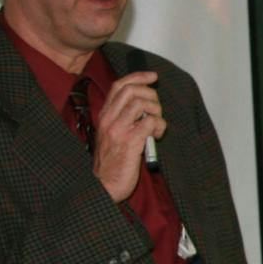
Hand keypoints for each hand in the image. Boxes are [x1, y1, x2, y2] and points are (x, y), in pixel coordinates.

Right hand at [93, 71, 165, 202]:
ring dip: (156, 111)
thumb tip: (146, 105)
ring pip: (142, 103)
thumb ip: (124, 119)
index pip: (119, 86)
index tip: (153, 77)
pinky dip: (159, 126)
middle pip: (132, 90)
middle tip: (156, 110)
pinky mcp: (129, 142)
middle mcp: (109, 119)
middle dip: (151, 95)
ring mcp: (118, 130)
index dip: (138, 77)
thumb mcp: (113, 135)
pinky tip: (156, 136)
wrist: (103, 186)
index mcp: (104, 116)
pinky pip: (150, 122)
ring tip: (156, 126)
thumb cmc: (112, 163)